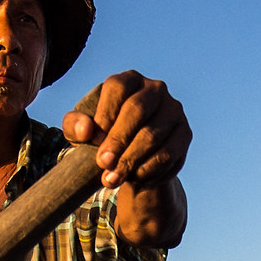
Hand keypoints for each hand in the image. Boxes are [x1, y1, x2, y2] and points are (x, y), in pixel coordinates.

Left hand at [63, 71, 189, 189]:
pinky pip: (168, 154)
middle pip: (137, 110)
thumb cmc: (103, 137)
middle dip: (118, 140)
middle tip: (103, 164)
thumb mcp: (82, 130)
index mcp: (129, 80)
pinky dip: (148, 170)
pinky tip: (134, 179)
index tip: (92, 140)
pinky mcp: (185, 134)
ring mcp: (174, 110)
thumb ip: (75, 125)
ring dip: (131, 161)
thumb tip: (87, 130)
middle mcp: (155, 89)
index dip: (104, 114)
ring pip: (153, 136)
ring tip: (112, 179)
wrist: (133, 158)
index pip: (117, 88)